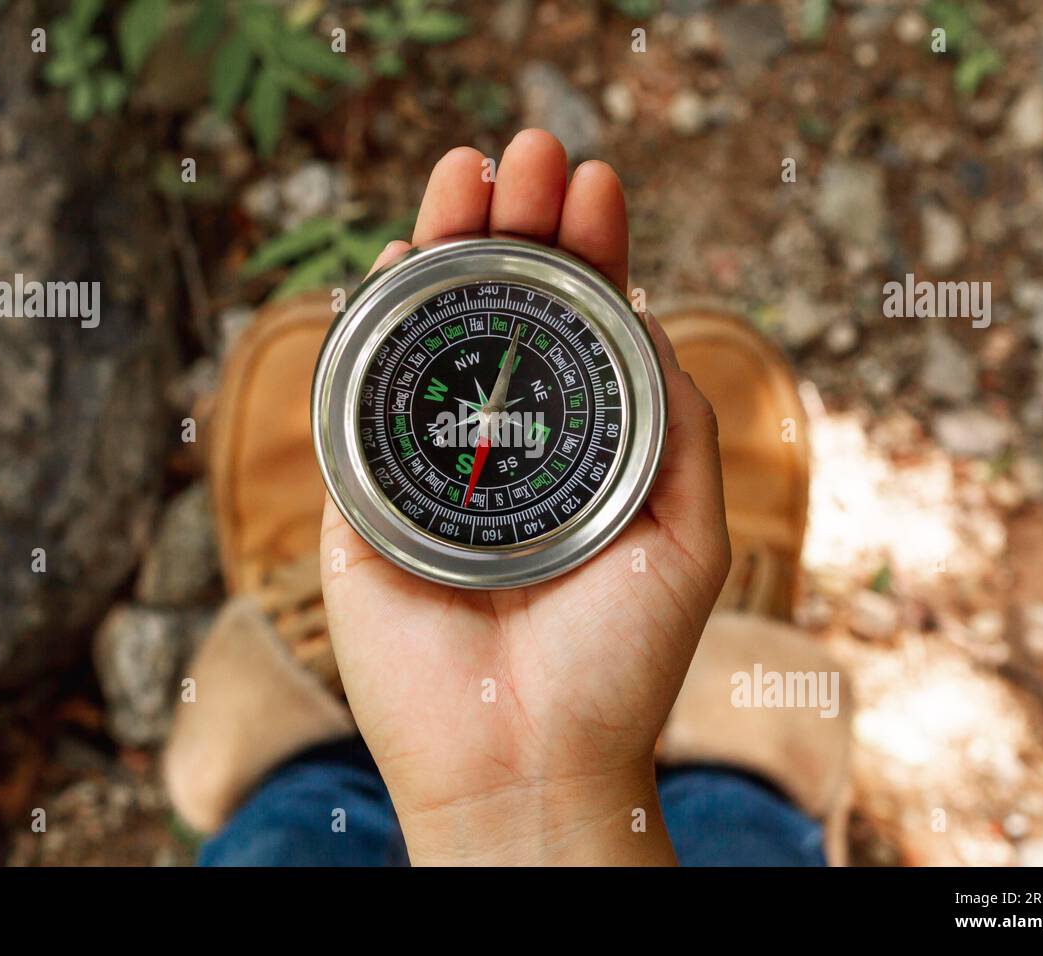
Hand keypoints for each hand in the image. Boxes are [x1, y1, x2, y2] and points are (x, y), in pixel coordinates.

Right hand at [320, 130, 729, 864]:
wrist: (527, 760)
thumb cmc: (618, 665)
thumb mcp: (685, 536)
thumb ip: (676, 429)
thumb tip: (652, 317)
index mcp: (582, 448)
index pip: (580, 326)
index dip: (586, 250)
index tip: (593, 181)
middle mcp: (505, 445)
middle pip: (502, 311)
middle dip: (513, 226)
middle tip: (523, 152)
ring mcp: (431, 467)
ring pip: (429, 335)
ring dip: (442, 248)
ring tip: (463, 175)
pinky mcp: (363, 500)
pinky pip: (358, 400)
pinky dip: (369, 329)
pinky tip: (390, 265)